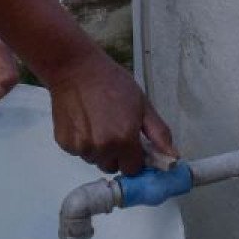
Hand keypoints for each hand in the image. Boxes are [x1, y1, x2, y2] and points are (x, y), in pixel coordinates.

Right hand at [43, 48, 176, 175]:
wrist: (77, 69)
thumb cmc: (113, 83)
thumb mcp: (143, 104)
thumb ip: (159, 134)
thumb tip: (173, 158)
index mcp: (125, 140)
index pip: (133, 169)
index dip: (134, 157)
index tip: (131, 143)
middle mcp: (103, 148)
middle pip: (113, 167)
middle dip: (116, 154)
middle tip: (113, 129)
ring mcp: (82, 147)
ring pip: (95, 160)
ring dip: (99, 150)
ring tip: (97, 123)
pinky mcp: (65, 144)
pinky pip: (79, 152)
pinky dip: (83, 143)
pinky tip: (84, 122)